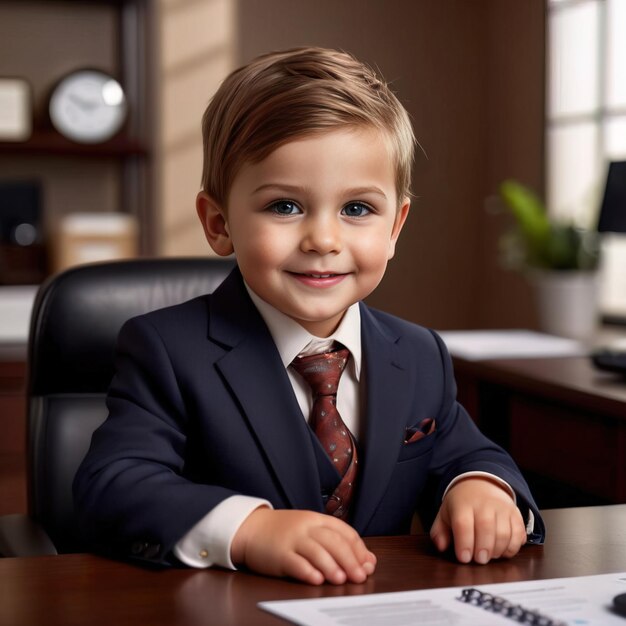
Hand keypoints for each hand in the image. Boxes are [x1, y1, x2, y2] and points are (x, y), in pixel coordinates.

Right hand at [231, 508, 376, 584]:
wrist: (251, 528)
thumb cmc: (285, 532)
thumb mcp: (310, 530)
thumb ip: (336, 542)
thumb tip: (367, 560)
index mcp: (317, 520)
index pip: (344, 532)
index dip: (359, 549)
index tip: (368, 565)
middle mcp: (306, 527)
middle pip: (333, 541)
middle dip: (350, 560)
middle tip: (360, 576)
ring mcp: (292, 539)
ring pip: (316, 551)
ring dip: (331, 566)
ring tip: (341, 579)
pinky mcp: (278, 554)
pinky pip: (295, 562)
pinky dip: (307, 571)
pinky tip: (316, 579)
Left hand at [429, 477, 526, 564]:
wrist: (481, 484)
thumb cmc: (462, 504)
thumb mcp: (445, 514)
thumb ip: (439, 532)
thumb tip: (441, 547)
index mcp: (463, 504)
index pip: (463, 524)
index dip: (464, 543)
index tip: (463, 558)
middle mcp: (484, 504)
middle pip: (485, 528)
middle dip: (482, 549)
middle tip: (479, 560)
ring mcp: (502, 508)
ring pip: (504, 533)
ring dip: (497, 550)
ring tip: (489, 556)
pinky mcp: (515, 514)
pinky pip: (518, 534)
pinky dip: (512, 547)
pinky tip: (503, 551)